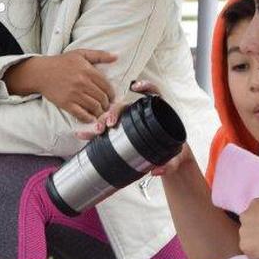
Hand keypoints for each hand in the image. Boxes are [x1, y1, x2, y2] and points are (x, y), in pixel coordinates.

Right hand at [4, 49, 116, 121]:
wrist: (41, 73)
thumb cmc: (61, 62)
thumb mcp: (80, 54)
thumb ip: (99, 55)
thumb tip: (116, 57)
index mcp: (88, 71)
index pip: (107, 86)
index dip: (111, 94)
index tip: (110, 97)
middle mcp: (82, 83)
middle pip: (102, 98)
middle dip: (107, 104)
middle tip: (106, 106)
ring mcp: (74, 94)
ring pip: (94, 107)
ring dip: (99, 112)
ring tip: (99, 112)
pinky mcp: (66, 103)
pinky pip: (81, 114)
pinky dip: (88, 118)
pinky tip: (90, 118)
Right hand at [74, 80, 191, 176]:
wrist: (168, 160)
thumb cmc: (174, 154)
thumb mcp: (175, 159)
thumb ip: (170, 165)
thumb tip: (156, 171)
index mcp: (158, 112)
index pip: (154, 93)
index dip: (146, 87)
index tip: (136, 87)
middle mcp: (142, 114)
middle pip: (126, 105)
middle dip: (114, 111)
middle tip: (109, 124)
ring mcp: (129, 122)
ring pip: (112, 116)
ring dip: (102, 121)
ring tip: (95, 131)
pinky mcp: (120, 132)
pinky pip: (105, 130)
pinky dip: (93, 132)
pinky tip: (82, 135)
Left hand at [238, 197, 258, 258]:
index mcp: (257, 203)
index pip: (255, 211)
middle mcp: (246, 215)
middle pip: (248, 223)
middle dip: (256, 229)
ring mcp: (243, 231)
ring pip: (248, 238)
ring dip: (256, 242)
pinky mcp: (243, 245)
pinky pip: (250, 251)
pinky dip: (257, 254)